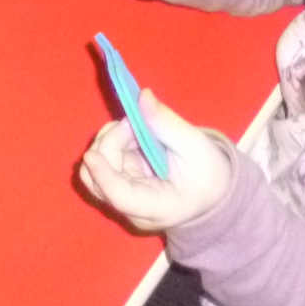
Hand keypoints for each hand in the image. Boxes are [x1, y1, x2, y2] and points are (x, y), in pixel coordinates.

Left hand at [79, 91, 232, 231]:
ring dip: (111, 139)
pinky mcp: (120, 183)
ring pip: (95, 167)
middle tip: (136, 122)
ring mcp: (123, 197)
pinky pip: (104, 159)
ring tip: (139, 128)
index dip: (104, 176)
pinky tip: (134, 134)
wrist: (212, 189)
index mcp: (158, 208)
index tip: (92, 154)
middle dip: (111, 143)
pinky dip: (114, 140)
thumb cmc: (208, 172)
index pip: (121, 198)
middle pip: (100, 179)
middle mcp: (133, 209)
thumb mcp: (195, 145)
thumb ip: (166, 122)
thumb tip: (142, 96)